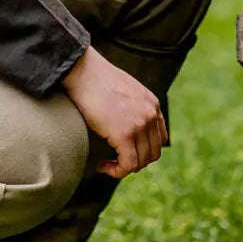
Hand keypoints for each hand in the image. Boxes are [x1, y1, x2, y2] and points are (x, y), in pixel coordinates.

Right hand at [61, 46, 166, 178]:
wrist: (82, 70)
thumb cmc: (95, 78)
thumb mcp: (124, 89)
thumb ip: (133, 105)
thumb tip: (125, 122)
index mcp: (152, 104)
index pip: (159, 138)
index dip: (144, 150)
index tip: (125, 151)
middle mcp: (150, 115)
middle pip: (152, 153)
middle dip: (134, 161)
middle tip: (115, 160)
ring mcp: (139, 125)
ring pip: (140, 162)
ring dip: (123, 167)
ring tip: (106, 163)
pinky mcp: (124, 134)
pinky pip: (127, 165)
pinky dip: (116, 171)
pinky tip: (102, 166)